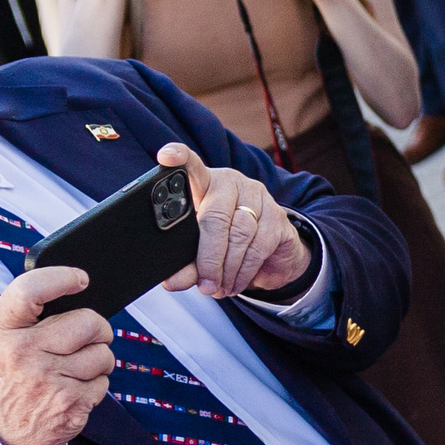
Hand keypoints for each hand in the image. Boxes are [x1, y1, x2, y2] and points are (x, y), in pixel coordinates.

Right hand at [0, 267, 113, 444]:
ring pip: (103, 354)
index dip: (60, 277)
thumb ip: (28, 316)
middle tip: (91, 337)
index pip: (29, 291)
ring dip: (99, 361)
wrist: (7, 433)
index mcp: (3, 332)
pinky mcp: (70, 403)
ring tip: (76, 369)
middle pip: (88, 322)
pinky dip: (96, 385)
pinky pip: (104, 382)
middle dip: (98, 329)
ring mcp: (48, 380)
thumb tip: (75, 290)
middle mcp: (23, 354)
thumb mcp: (1, 343)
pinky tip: (74, 390)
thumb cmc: (12, 377)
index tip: (80, 279)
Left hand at [154, 145, 311, 298]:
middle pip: (216, 217)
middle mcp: (232, 183)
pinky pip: (259, 246)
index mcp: (205, 184)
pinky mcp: (278, 216)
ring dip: (227, 268)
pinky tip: (235, 283)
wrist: (272, 254)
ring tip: (217, 288)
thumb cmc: (227, 245)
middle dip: (208, 257)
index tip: (166, 156)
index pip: (192, 167)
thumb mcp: (202, 254)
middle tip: (204, 284)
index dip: (180, 158)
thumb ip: (187, 265)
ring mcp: (258, 197)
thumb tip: (172, 282)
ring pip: (239, 234)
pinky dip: (245, 270)